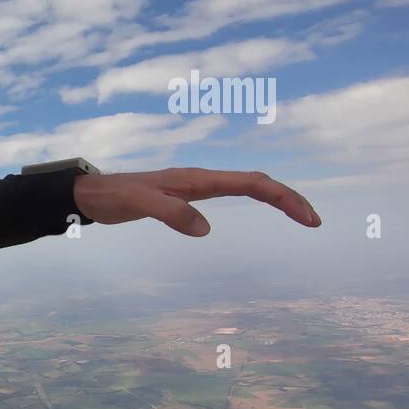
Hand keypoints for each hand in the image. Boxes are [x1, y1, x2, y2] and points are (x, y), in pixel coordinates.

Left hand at [72, 168, 321, 236]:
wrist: (94, 193)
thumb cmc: (115, 197)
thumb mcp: (140, 206)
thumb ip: (169, 214)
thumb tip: (204, 229)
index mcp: (197, 179)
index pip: (252, 183)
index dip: (282, 198)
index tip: (306, 218)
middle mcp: (202, 179)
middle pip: (257, 182)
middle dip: (288, 198)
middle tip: (314, 221)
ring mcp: (197, 186)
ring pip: (247, 185)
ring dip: (276, 197)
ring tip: (301, 215)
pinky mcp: (189, 195)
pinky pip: (232, 192)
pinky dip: (255, 199)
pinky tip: (261, 208)